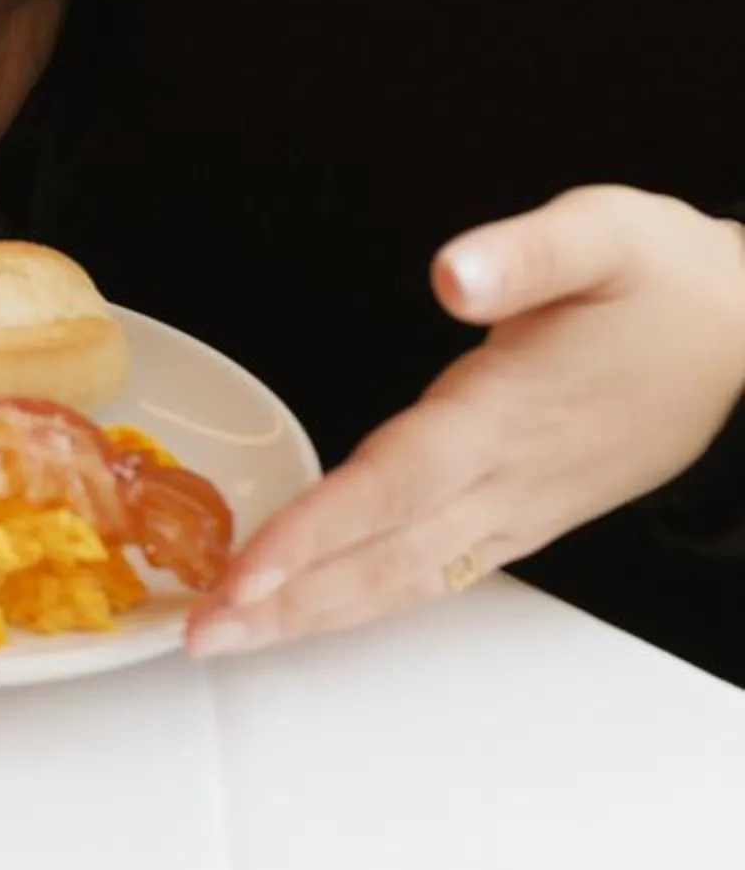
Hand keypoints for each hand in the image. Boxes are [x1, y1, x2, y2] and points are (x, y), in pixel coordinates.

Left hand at [187, 186, 744, 657]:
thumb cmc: (668, 279)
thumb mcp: (604, 234)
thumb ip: (525, 254)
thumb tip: (451, 274)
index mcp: (509, 410)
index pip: (397, 482)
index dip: (317, 529)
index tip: (245, 566)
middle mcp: (510, 476)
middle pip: (385, 553)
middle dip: (289, 597)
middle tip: (201, 633)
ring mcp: (521, 508)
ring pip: (406, 576)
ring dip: (315, 611)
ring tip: (229, 635)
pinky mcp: (527, 515)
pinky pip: (433, 570)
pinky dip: (363, 597)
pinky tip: (309, 610)